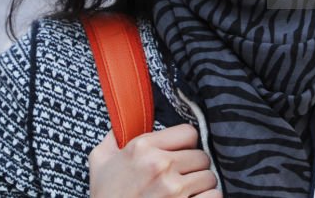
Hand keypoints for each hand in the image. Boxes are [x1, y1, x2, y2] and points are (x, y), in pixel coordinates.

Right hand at [89, 124, 220, 197]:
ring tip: (186, 192)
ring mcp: (174, 189)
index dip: (186, 144)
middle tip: (182, 176)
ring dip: (201, 185)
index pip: (188, 132)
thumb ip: (113, 138)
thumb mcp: (100, 161)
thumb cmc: (105, 196)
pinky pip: (214, 196)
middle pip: (202, 156)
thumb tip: (120, 124)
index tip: (180, 154)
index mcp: (143, 147)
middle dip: (194, 167)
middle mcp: (161, 165)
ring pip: (209, 177)